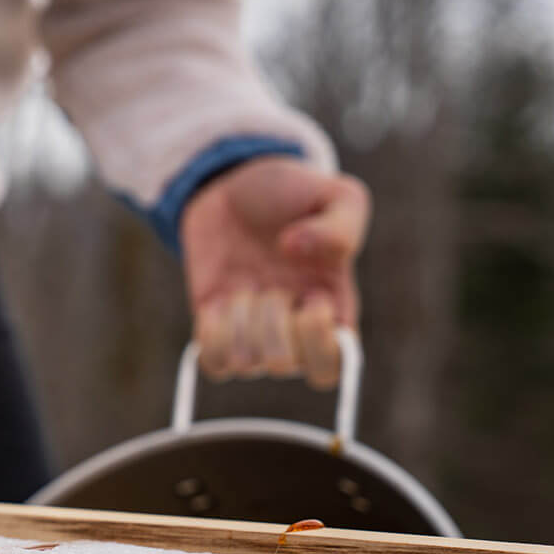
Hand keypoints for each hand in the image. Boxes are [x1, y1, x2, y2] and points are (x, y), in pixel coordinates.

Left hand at [180, 156, 369, 388]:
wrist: (235, 184)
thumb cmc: (294, 195)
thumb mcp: (339, 195)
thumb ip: (341, 226)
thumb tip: (296, 249)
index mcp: (333, 310)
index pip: (330, 368)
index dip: (318, 340)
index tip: (313, 296)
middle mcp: (294, 330)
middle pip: (284, 365)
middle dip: (273, 318)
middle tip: (272, 281)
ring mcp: (252, 332)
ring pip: (245, 362)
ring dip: (241, 318)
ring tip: (245, 284)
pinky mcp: (214, 326)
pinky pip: (212, 362)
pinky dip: (211, 331)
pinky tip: (218, 299)